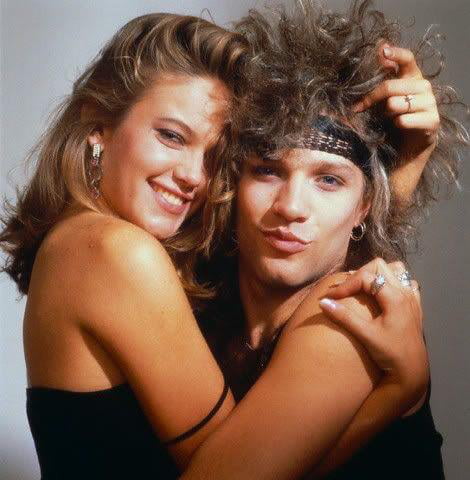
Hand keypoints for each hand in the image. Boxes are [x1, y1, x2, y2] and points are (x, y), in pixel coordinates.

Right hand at [319, 258, 427, 409]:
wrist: (412, 372)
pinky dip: (391, 283)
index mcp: (395, 297)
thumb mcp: (366, 335)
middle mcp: (405, 293)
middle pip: (379, 266)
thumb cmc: (390, 354)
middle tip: (346, 290)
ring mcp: (412, 298)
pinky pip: (405, 283)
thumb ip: (344, 317)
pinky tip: (382, 296)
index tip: (331, 297)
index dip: (345, 284)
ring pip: (395, 271)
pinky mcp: (414, 306)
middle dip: (359, 274)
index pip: (365, 277)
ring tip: (362, 288)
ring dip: (376, 275)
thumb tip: (322, 302)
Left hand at [355, 44, 439, 160]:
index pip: (407, 59)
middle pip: (390, 87)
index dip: (396, 54)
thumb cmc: (395, 117)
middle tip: (359, 107)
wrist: (411, 144)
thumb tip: (379, 46)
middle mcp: (424, 87)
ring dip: (385, 114)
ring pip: (394, 105)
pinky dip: (395, 125)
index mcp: (413, 77)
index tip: (382, 51)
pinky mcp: (431, 121)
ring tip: (387, 119)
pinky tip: (397, 127)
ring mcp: (430, 103)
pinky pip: (402, 120)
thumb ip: (385, 75)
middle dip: (371, 98)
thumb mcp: (387, 96)